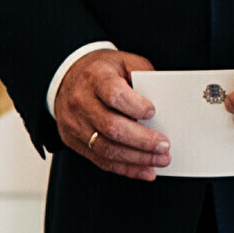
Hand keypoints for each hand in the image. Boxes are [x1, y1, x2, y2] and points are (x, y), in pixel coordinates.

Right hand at [56, 48, 168, 180]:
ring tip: (160, 160)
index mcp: (95, 78)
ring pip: (106, 148)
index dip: (135, 106)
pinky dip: (126, 168)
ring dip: (137, 158)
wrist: (67, 78)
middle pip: (111, 127)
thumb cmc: (101, 71)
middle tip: (164, 146)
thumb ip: (145, 77)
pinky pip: (100, 160)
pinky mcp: (73, 140)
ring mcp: (74, 123)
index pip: (114, 94)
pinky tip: (144, 170)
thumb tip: (166, 103)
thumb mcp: (124, 62)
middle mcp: (81, 102)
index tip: (152, 113)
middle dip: (142, 140)